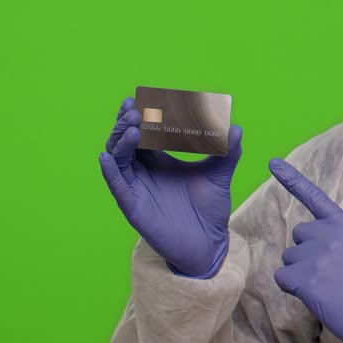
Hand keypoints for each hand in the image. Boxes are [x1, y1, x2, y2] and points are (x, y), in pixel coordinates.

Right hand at [99, 96, 243, 277]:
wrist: (209, 244)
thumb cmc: (209, 211)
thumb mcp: (219, 176)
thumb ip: (227, 153)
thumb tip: (236, 128)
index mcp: (160, 161)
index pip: (145, 132)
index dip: (143, 116)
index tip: (145, 98)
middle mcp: (144, 172)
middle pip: (126, 141)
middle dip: (127, 123)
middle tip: (134, 107)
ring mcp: (136, 189)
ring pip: (118, 159)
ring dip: (122, 141)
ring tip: (133, 127)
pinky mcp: (133, 207)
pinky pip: (116, 186)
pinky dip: (110, 170)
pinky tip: (107, 156)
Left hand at [269, 158, 342, 342]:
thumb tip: (323, 250)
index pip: (315, 197)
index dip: (291, 178)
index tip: (272, 162)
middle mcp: (329, 234)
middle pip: (298, 235)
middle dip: (306, 253)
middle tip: (329, 275)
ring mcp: (316, 256)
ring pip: (289, 258)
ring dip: (300, 273)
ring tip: (327, 289)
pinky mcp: (306, 279)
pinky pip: (282, 278)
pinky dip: (293, 289)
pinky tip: (316, 297)